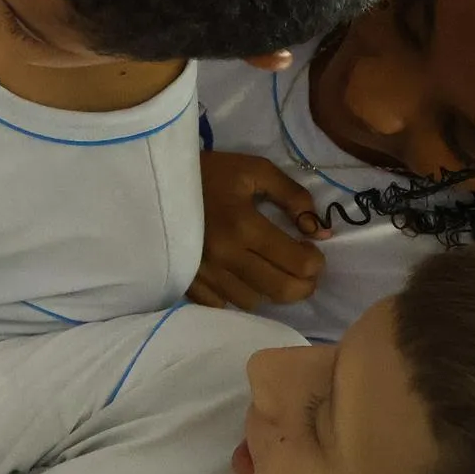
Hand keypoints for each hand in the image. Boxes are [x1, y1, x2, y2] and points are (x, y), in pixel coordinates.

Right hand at [187, 152, 327, 310]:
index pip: (299, 263)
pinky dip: (235, 294)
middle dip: (304, 284)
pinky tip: (237, 275)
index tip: (310, 249)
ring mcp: (204, 272)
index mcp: (245, 226)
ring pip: (253, 301)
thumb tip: (320, 231)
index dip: (316, 261)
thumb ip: (293, 196)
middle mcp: (226, 255)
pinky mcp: (187, 280)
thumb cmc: (208, 172)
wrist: (153, 178)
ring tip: (267, 270)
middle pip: (281, 290)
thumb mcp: (254, 170)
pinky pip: (222, 303)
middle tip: (302, 269)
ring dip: (268, 289)